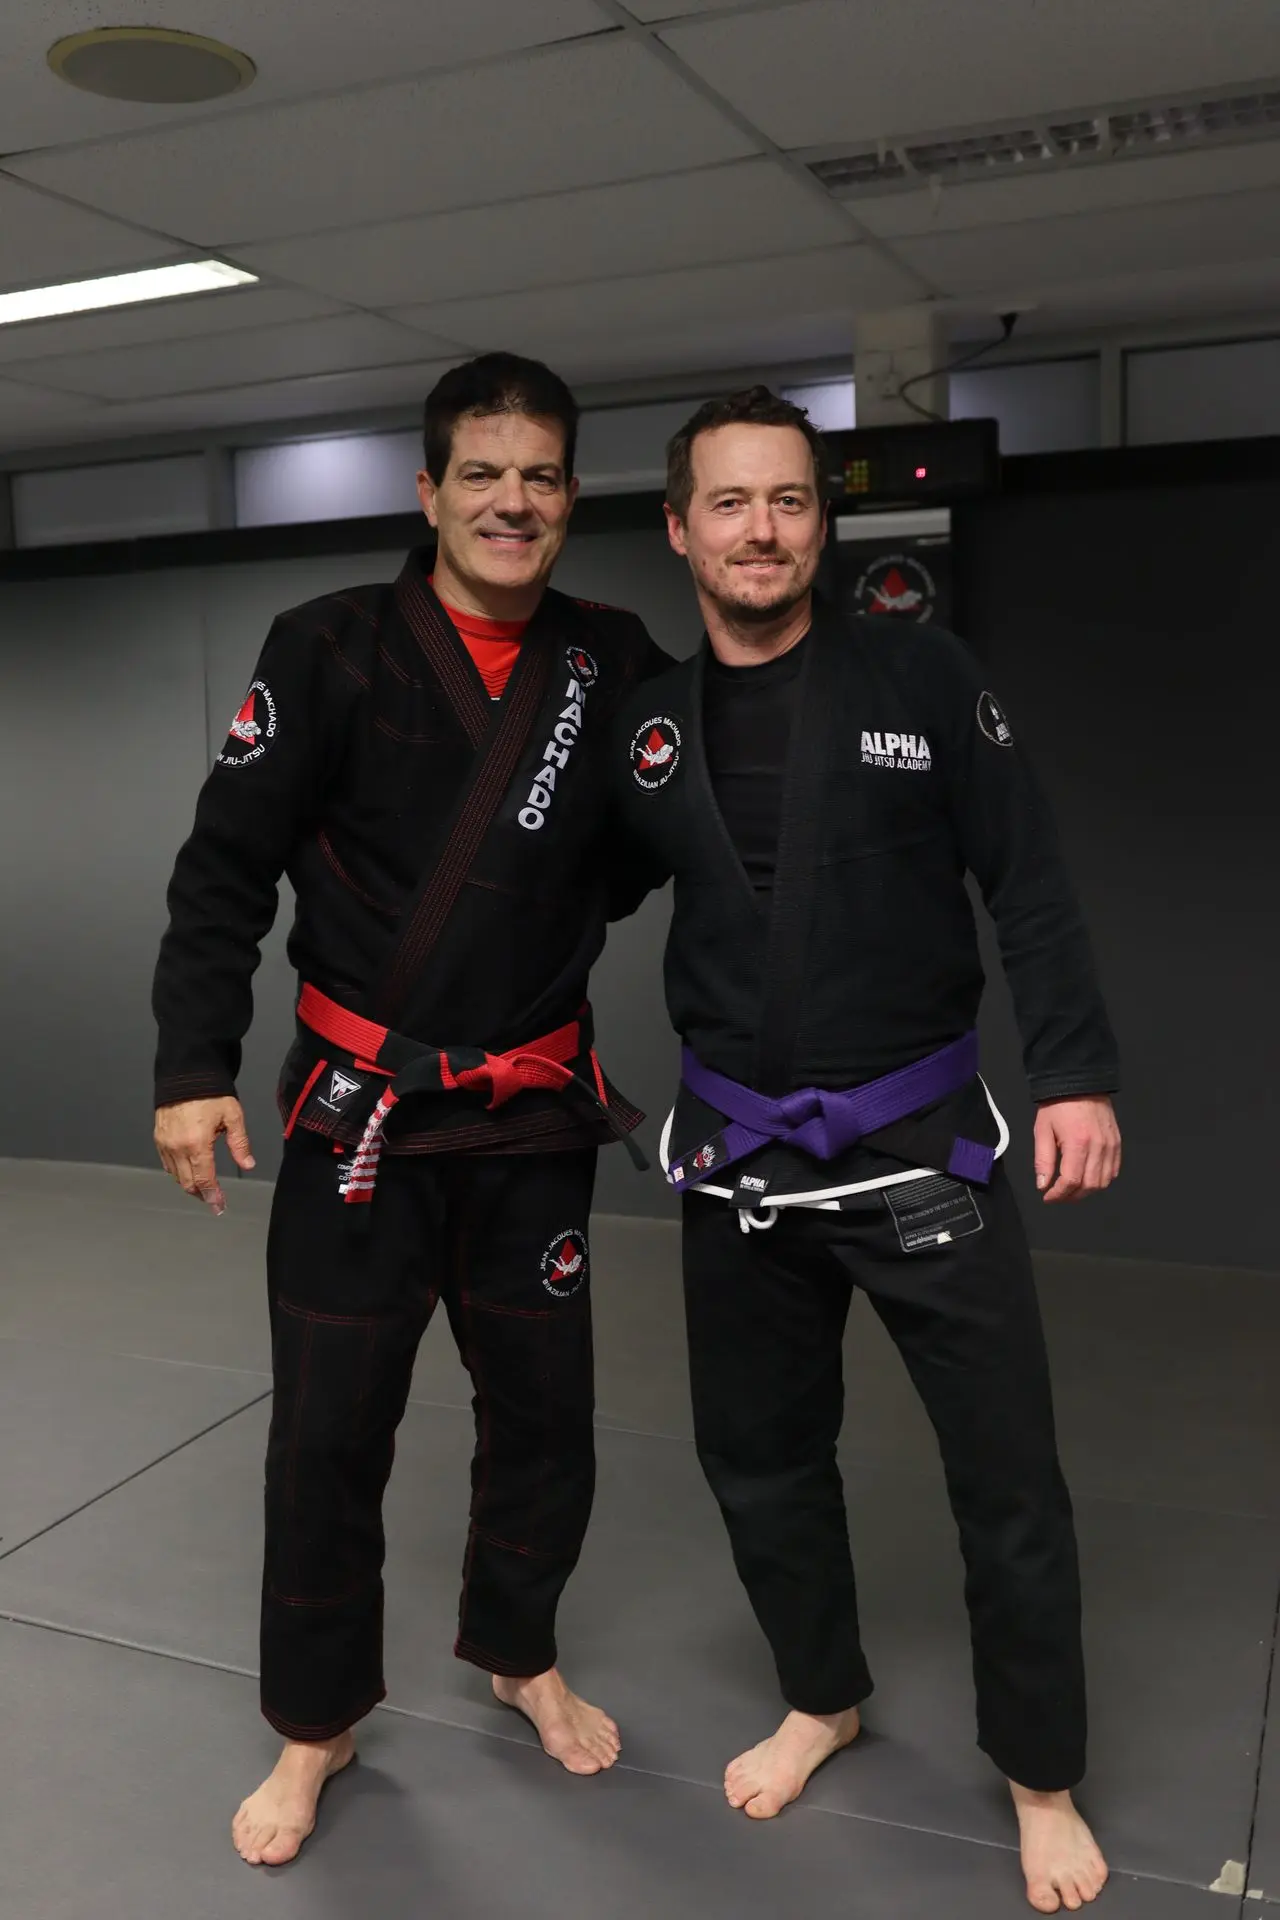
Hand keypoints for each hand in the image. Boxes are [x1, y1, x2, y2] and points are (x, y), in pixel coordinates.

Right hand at [154, 1097, 254, 1213]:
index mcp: (197, 1144)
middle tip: (214, 1200)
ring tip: (204, 1187)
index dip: (213, 1196)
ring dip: (190, 1184)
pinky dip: (178, 1172)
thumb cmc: (210, 1093)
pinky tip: (189, 1171)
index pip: (204, 1180)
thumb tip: (248, 1164)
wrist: (185, 1074)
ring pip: (176, 1176)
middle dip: (201, 1194)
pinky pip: (167, 1164)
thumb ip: (240, 1143)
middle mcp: (177, 1147)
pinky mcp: (158, 1138)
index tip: (219, 1206)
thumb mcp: (232, 1116)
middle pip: (188, 1183)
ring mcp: (165, 1144)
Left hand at [1033, 1096, 1120, 1203]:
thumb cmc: (1058, 1104)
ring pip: (1103, 1182)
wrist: (1080, 1082)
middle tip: (1058, 1195)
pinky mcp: (1117, 1143)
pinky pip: (1113, 1170)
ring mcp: (1110, 1146)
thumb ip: (1043, 1161)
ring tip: (1071, 1189)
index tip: (1048, 1197)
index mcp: (1077, 1144)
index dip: (1059, 1195)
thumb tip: (1043, 1184)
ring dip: (1087, 1190)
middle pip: (1089, 1186)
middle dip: (1072, 1196)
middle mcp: (1098, 1147)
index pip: (1071, 1181)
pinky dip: (1101, 1179)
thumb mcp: (1042, 1131)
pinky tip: (1088, 1177)